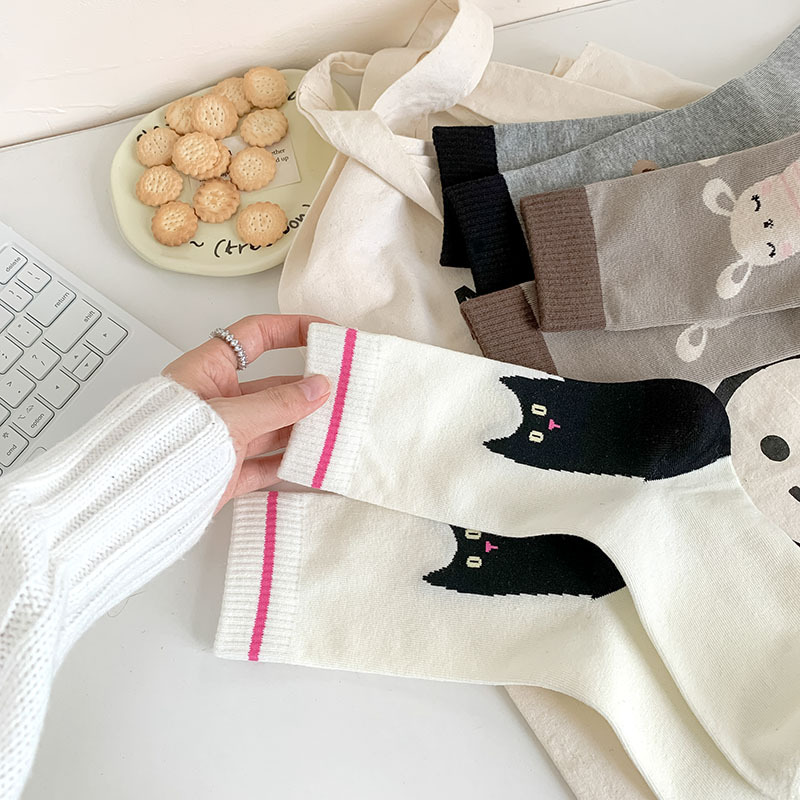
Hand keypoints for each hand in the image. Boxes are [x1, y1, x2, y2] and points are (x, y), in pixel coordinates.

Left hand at [161, 314, 330, 511]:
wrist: (134, 501)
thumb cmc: (166, 444)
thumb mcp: (231, 416)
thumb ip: (278, 403)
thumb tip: (320, 387)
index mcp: (207, 370)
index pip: (255, 336)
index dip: (291, 328)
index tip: (325, 333)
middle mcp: (216, 400)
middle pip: (271, 386)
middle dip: (307, 388)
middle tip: (344, 390)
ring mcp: (222, 437)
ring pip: (272, 426)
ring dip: (303, 427)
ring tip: (338, 427)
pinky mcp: (225, 471)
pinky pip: (265, 464)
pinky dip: (289, 463)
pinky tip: (313, 461)